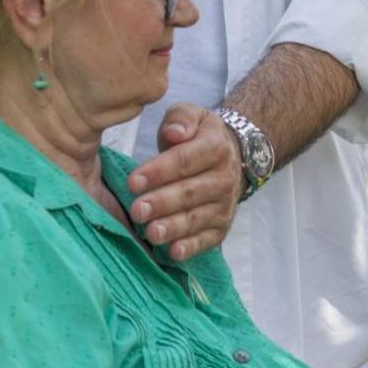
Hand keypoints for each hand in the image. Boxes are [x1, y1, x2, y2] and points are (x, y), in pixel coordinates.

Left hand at [127, 105, 240, 261]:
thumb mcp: (191, 115)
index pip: (184, 161)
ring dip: (174, 228)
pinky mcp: (222, 226)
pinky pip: (208, 239)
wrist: (234, 156)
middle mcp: (224, 178)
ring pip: (198, 218)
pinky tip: (174, 253)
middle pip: (190, 192)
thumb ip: (180, 119)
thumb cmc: (198, 136)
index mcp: (215, 147)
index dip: (158, 172)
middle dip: (162, 203)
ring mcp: (225, 205)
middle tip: (137, 210)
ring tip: (151, 233)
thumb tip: (174, 133)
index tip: (133, 181)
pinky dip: (192, 248)